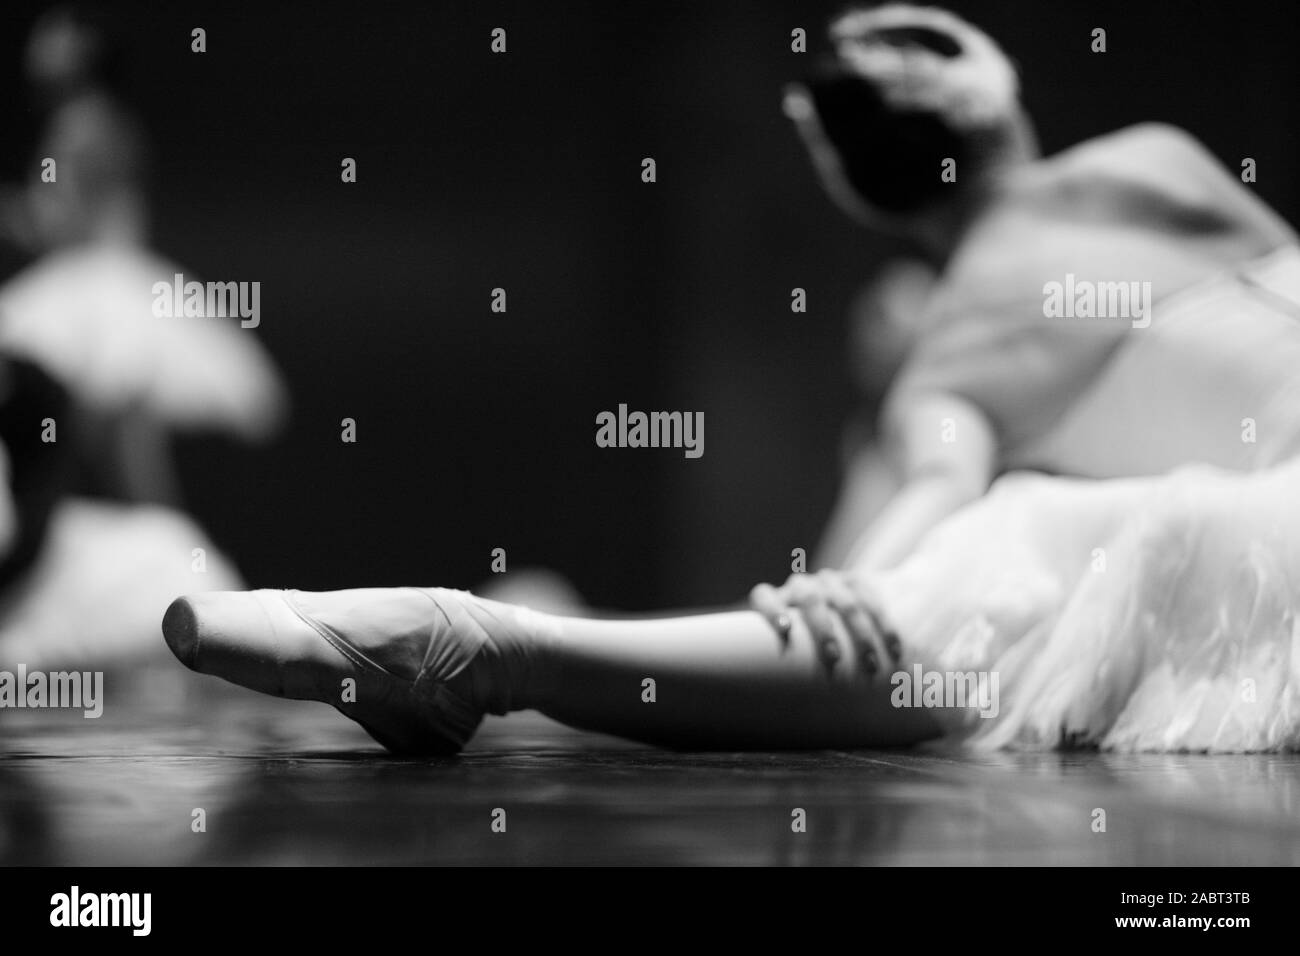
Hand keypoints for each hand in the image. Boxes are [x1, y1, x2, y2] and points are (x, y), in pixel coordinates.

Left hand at [750, 569, 901, 676]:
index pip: (764, 596)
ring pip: (845, 602)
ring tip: (870, 667)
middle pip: (809, 598)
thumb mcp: (796, 654)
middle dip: (822, 629)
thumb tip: (784, 717)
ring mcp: (830, 582)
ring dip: (859, 634)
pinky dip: (885, 628)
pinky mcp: (858, 583)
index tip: (785, 631)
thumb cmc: (810, 648)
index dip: (771, 611)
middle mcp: (802, 588)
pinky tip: (895, 652)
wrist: (845, 607)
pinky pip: (873, 601)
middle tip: (833, 659)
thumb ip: (790, 672)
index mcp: (778, 602)